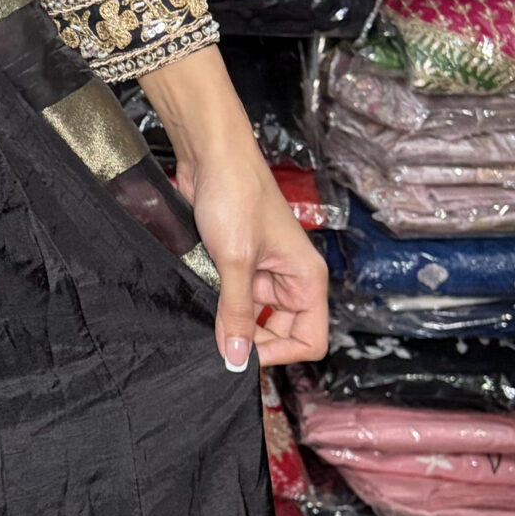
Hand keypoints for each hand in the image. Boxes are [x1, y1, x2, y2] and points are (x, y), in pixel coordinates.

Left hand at [140, 47, 328, 373]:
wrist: (210, 157)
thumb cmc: (236, 195)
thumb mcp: (236, 261)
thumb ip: (238, 312)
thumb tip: (237, 358)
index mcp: (307, 279)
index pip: (310, 339)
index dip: (281, 354)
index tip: (245, 355)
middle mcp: (291, 279)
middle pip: (282, 334)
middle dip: (253, 341)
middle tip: (220, 340)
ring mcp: (266, 273)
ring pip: (256, 319)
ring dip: (233, 324)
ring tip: (209, 317)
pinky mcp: (241, 265)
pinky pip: (237, 301)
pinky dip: (222, 308)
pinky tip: (204, 304)